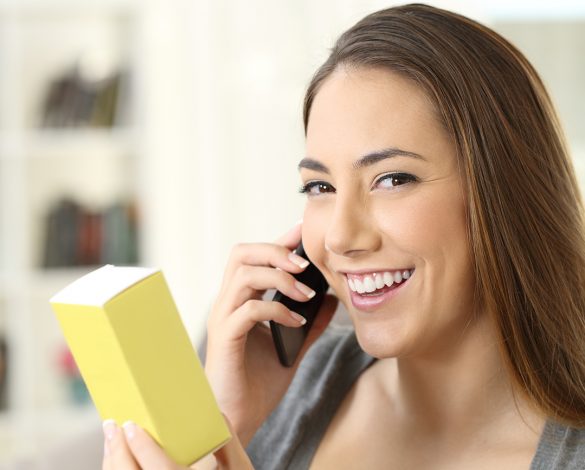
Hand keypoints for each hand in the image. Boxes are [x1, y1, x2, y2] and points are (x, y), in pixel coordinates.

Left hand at [102, 419, 252, 469]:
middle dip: (118, 451)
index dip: (142, 447)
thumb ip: (228, 444)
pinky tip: (117, 460)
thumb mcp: (238, 467)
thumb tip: (216, 414)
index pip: (161, 469)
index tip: (131, 425)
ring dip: (113, 462)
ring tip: (112, 439)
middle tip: (112, 425)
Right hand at [205, 222, 337, 444]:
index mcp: (241, 300)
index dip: (279, 240)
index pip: (256, 257)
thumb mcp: (293, 348)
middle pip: (241, 254)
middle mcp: (227, 303)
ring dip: (279, 278)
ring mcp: (223, 319)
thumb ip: (309, 323)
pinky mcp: (225, 339)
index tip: (305, 232)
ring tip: (306, 292)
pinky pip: (249, 311)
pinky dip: (276, 310)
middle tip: (304, 263)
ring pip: (243, 275)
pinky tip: (296, 322)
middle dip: (275, 249)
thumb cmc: (258, 384)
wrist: (239, 419)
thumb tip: (332, 300)